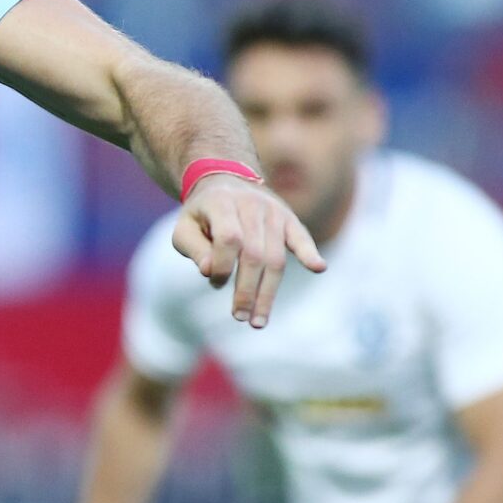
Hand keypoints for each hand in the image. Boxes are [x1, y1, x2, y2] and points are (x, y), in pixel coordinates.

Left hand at [171, 174, 324, 328]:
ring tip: (258, 321)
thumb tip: (210, 271)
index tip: (215, 283)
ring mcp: (273, 212)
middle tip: (240, 317)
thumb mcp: (184, 227)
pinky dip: (309, 252)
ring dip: (268, 292)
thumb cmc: (202, 214)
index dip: (224, 266)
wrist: (225, 180)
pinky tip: (318, 268)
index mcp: (222, 204)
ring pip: (275, 257)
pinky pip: (301, 237)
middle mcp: (251, 205)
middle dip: (247, 291)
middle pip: (255, 254)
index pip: (229, 239)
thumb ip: (193, 249)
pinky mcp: (289, 219)